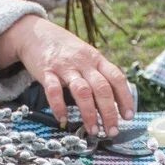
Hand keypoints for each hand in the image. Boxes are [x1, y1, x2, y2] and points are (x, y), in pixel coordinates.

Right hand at [0, 15, 132, 135]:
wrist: (35, 33)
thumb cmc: (65, 50)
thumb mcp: (86, 56)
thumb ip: (99, 74)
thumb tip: (115, 100)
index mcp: (96, 59)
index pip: (116, 78)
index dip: (125, 98)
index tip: (129, 116)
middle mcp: (83, 62)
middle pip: (102, 88)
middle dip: (109, 112)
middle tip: (112, 131)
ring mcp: (65, 67)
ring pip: (82, 91)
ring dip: (89, 113)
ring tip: (93, 130)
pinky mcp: (46, 71)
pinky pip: (54, 91)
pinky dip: (59, 107)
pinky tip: (63, 119)